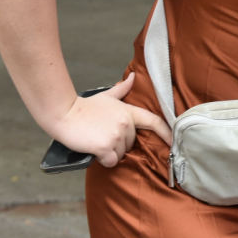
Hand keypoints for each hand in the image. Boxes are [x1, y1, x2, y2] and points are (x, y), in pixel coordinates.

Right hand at [50, 73, 173, 167]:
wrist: (64, 114)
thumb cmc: (84, 107)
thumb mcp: (106, 96)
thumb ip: (122, 89)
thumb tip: (133, 76)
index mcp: (128, 112)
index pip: (153, 121)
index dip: (166, 132)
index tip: (174, 140)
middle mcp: (126, 124)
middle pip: (131, 143)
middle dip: (119, 144)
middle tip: (103, 135)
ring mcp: (116, 135)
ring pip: (121, 154)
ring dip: (110, 152)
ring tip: (97, 141)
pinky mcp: (105, 147)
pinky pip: (111, 161)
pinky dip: (104, 160)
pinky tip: (95, 150)